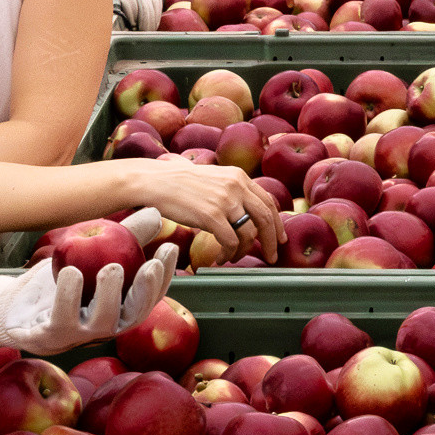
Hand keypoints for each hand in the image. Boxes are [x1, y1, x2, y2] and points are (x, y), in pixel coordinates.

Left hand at [0, 212, 183, 352]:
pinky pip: (60, 321)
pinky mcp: (49, 337)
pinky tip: (72, 273)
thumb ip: (125, 236)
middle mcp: (104, 326)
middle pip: (133, 315)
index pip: (150, 296)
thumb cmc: (60, 279)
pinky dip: (67, 297)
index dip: (163, 275)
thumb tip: (156, 213)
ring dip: (109, 295)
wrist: (15, 305)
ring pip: (101, 323)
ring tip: (111, 267)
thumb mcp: (94, 253)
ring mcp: (77, 335)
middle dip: (144, 291)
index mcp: (119, 309)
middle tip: (149, 265)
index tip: (168, 248)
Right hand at [133, 157, 280, 257]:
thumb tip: (247, 213)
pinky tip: (220, 258)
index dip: (277, 223)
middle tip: (271, 256)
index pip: (268, 201)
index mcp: (239, 176)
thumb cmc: (180, 183)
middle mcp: (236, 186)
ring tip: (233, 257)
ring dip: (243, 251)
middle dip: (271, 241)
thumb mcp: (214, 178)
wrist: (156, 181)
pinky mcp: (211, 215)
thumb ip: (233, 191)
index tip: (278, 238)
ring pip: (249, 233)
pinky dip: (229, 253)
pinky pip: (230, 241)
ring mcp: (225, 200)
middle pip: (266, 218)